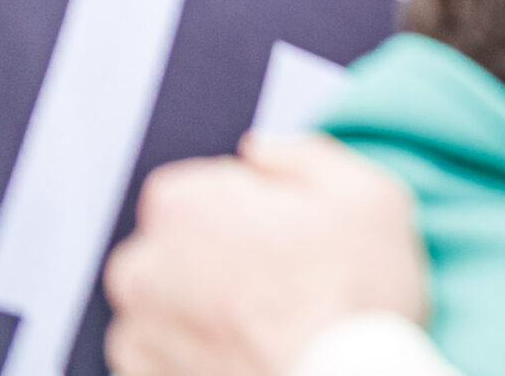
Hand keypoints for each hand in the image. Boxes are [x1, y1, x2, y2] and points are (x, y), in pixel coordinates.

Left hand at [104, 133, 426, 375]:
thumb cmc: (354, 303)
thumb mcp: (369, 193)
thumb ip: (305, 153)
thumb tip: (263, 150)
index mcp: (184, 204)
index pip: (210, 183)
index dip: (260, 205)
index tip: (295, 234)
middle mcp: (142, 267)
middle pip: (184, 242)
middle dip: (225, 253)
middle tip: (289, 281)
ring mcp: (136, 335)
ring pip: (171, 301)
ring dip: (208, 307)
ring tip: (273, 326)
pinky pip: (163, 355)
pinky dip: (197, 355)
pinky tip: (248, 355)